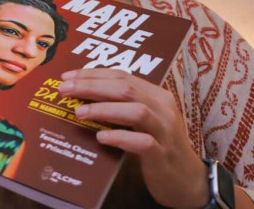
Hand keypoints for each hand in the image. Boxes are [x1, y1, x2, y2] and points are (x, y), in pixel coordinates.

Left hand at [59, 68, 208, 207]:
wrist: (188, 180)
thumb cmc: (158, 146)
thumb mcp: (143, 121)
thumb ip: (121, 107)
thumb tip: (80, 98)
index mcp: (157, 95)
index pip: (122, 75)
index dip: (92, 74)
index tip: (67, 76)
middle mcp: (163, 109)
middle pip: (125, 89)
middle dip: (91, 86)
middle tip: (65, 89)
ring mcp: (166, 132)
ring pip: (136, 112)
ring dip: (104, 109)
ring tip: (79, 112)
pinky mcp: (163, 155)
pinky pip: (142, 143)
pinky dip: (120, 137)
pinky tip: (101, 138)